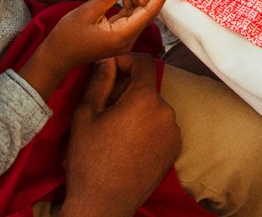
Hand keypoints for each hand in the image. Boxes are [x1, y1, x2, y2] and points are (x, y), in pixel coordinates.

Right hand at [17, 0, 170, 98]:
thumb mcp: (87, 11)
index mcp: (123, 35)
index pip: (149, 12)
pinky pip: (129, 16)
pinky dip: (128, 2)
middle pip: (145, 10)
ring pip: (138, 12)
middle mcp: (128, 38)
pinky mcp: (118, 35)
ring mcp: (123, 38)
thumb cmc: (67, 37)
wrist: (56, 57)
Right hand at [59, 56, 179, 216]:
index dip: (126, 60)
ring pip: (155, 108)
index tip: (110, 70)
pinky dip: (148, 127)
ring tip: (115, 130)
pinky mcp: (175, 149)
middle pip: (148, 87)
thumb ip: (100, 81)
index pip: (144, 62)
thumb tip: (108, 59)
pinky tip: (128, 144)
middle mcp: (167, 111)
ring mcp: (174, 131)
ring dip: (138, 110)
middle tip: (105, 107)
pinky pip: (162, 127)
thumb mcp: (86, 115)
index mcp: (145, 98)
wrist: (104, 203)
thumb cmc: (89, 159)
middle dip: (128, 90)